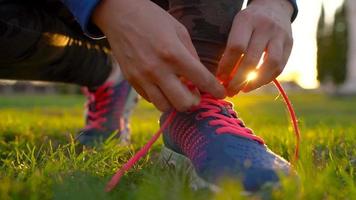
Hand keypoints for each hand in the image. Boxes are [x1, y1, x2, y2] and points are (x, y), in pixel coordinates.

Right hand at [93, 0, 224, 111]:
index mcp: (174, 54)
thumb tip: (200, 77)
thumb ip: (192, 56)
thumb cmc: (153, 19)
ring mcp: (143, 77)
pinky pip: (150, 99)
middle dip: (195, 101)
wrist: (120, 15)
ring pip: (165, 107)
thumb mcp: (179, 31)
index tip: (220, 94)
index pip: (202, 81)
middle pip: (184, 103)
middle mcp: (158, 70)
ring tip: (179, 91)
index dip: (215, 91)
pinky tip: (163, 86)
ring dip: (176, 102)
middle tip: (196, 93)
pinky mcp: (132, 81)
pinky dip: (161, 97)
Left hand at [217, 0, 293, 95]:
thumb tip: (223, 78)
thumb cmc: (248, 22)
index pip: (236, 48)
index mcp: (247, 20)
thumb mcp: (236, 26)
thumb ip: (231, 48)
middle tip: (230, 91)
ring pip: (270, 65)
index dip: (226, 67)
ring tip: (244, 90)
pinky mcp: (290, 44)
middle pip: (251, 60)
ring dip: (255, 83)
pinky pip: (279, 67)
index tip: (220, 79)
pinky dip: (267, 79)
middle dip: (238, 80)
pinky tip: (256, 84)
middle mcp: (265, 27)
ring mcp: (280, 35)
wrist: (274, 6)